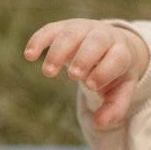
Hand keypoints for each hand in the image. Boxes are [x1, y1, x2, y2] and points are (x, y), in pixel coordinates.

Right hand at [24, 19, 149, 127]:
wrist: (113, 43)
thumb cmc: (116, 72)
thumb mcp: (120, 90)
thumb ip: (114, 108)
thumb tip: (99, 123)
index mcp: (121, 51)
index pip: (117, 58)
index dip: (105, 71)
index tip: (91, 85)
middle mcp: (104, 36)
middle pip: (95, 41)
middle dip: (84, 57)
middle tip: (72, 76)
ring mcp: (84, 28)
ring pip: (71, 33)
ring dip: (58, 51)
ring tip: (48, 72)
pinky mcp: (65, 26)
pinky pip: (51, 29)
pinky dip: (39, 40)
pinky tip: (29, 55)